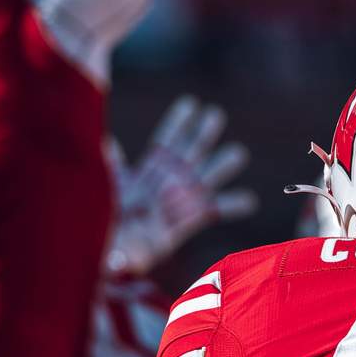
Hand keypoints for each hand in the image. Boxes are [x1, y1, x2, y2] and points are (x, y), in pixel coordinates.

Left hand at [108, 96, 255, 276]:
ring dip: (221, 165)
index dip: (178, 123)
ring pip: (205, 178)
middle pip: (190, 153)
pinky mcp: (187, 223)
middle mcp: (168, 182)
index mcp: (147, 170)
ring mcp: (180, 201)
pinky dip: (232, 206)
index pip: (165, 140)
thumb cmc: (105, 220)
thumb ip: (111, 165)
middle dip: (203, 134)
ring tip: (238, 153)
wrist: (110, 252)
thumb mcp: (105, 187)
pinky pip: (213, 212)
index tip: (191, 104)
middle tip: (216, 114)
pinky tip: (250, 200)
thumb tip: (105, 143)